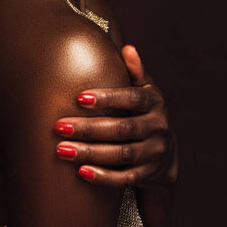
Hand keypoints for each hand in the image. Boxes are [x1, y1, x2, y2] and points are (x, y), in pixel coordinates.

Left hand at [54, 45, 177, 187]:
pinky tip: (81, 172)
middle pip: (122, 129)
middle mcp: (157, 128)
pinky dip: (104, 177)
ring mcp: (154, 153)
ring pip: (121, 155)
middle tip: (59, 126)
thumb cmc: (145, 111)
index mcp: (154, 102)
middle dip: (89, 128)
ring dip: (90, 153)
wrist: (166, 152)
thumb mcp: (146, 89)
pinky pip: (125, 179)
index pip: (132, 99)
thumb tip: (128, 48)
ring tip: (61, 149)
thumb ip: (135, 71)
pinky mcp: (148, 174)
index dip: (108, 98)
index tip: (79, 97)